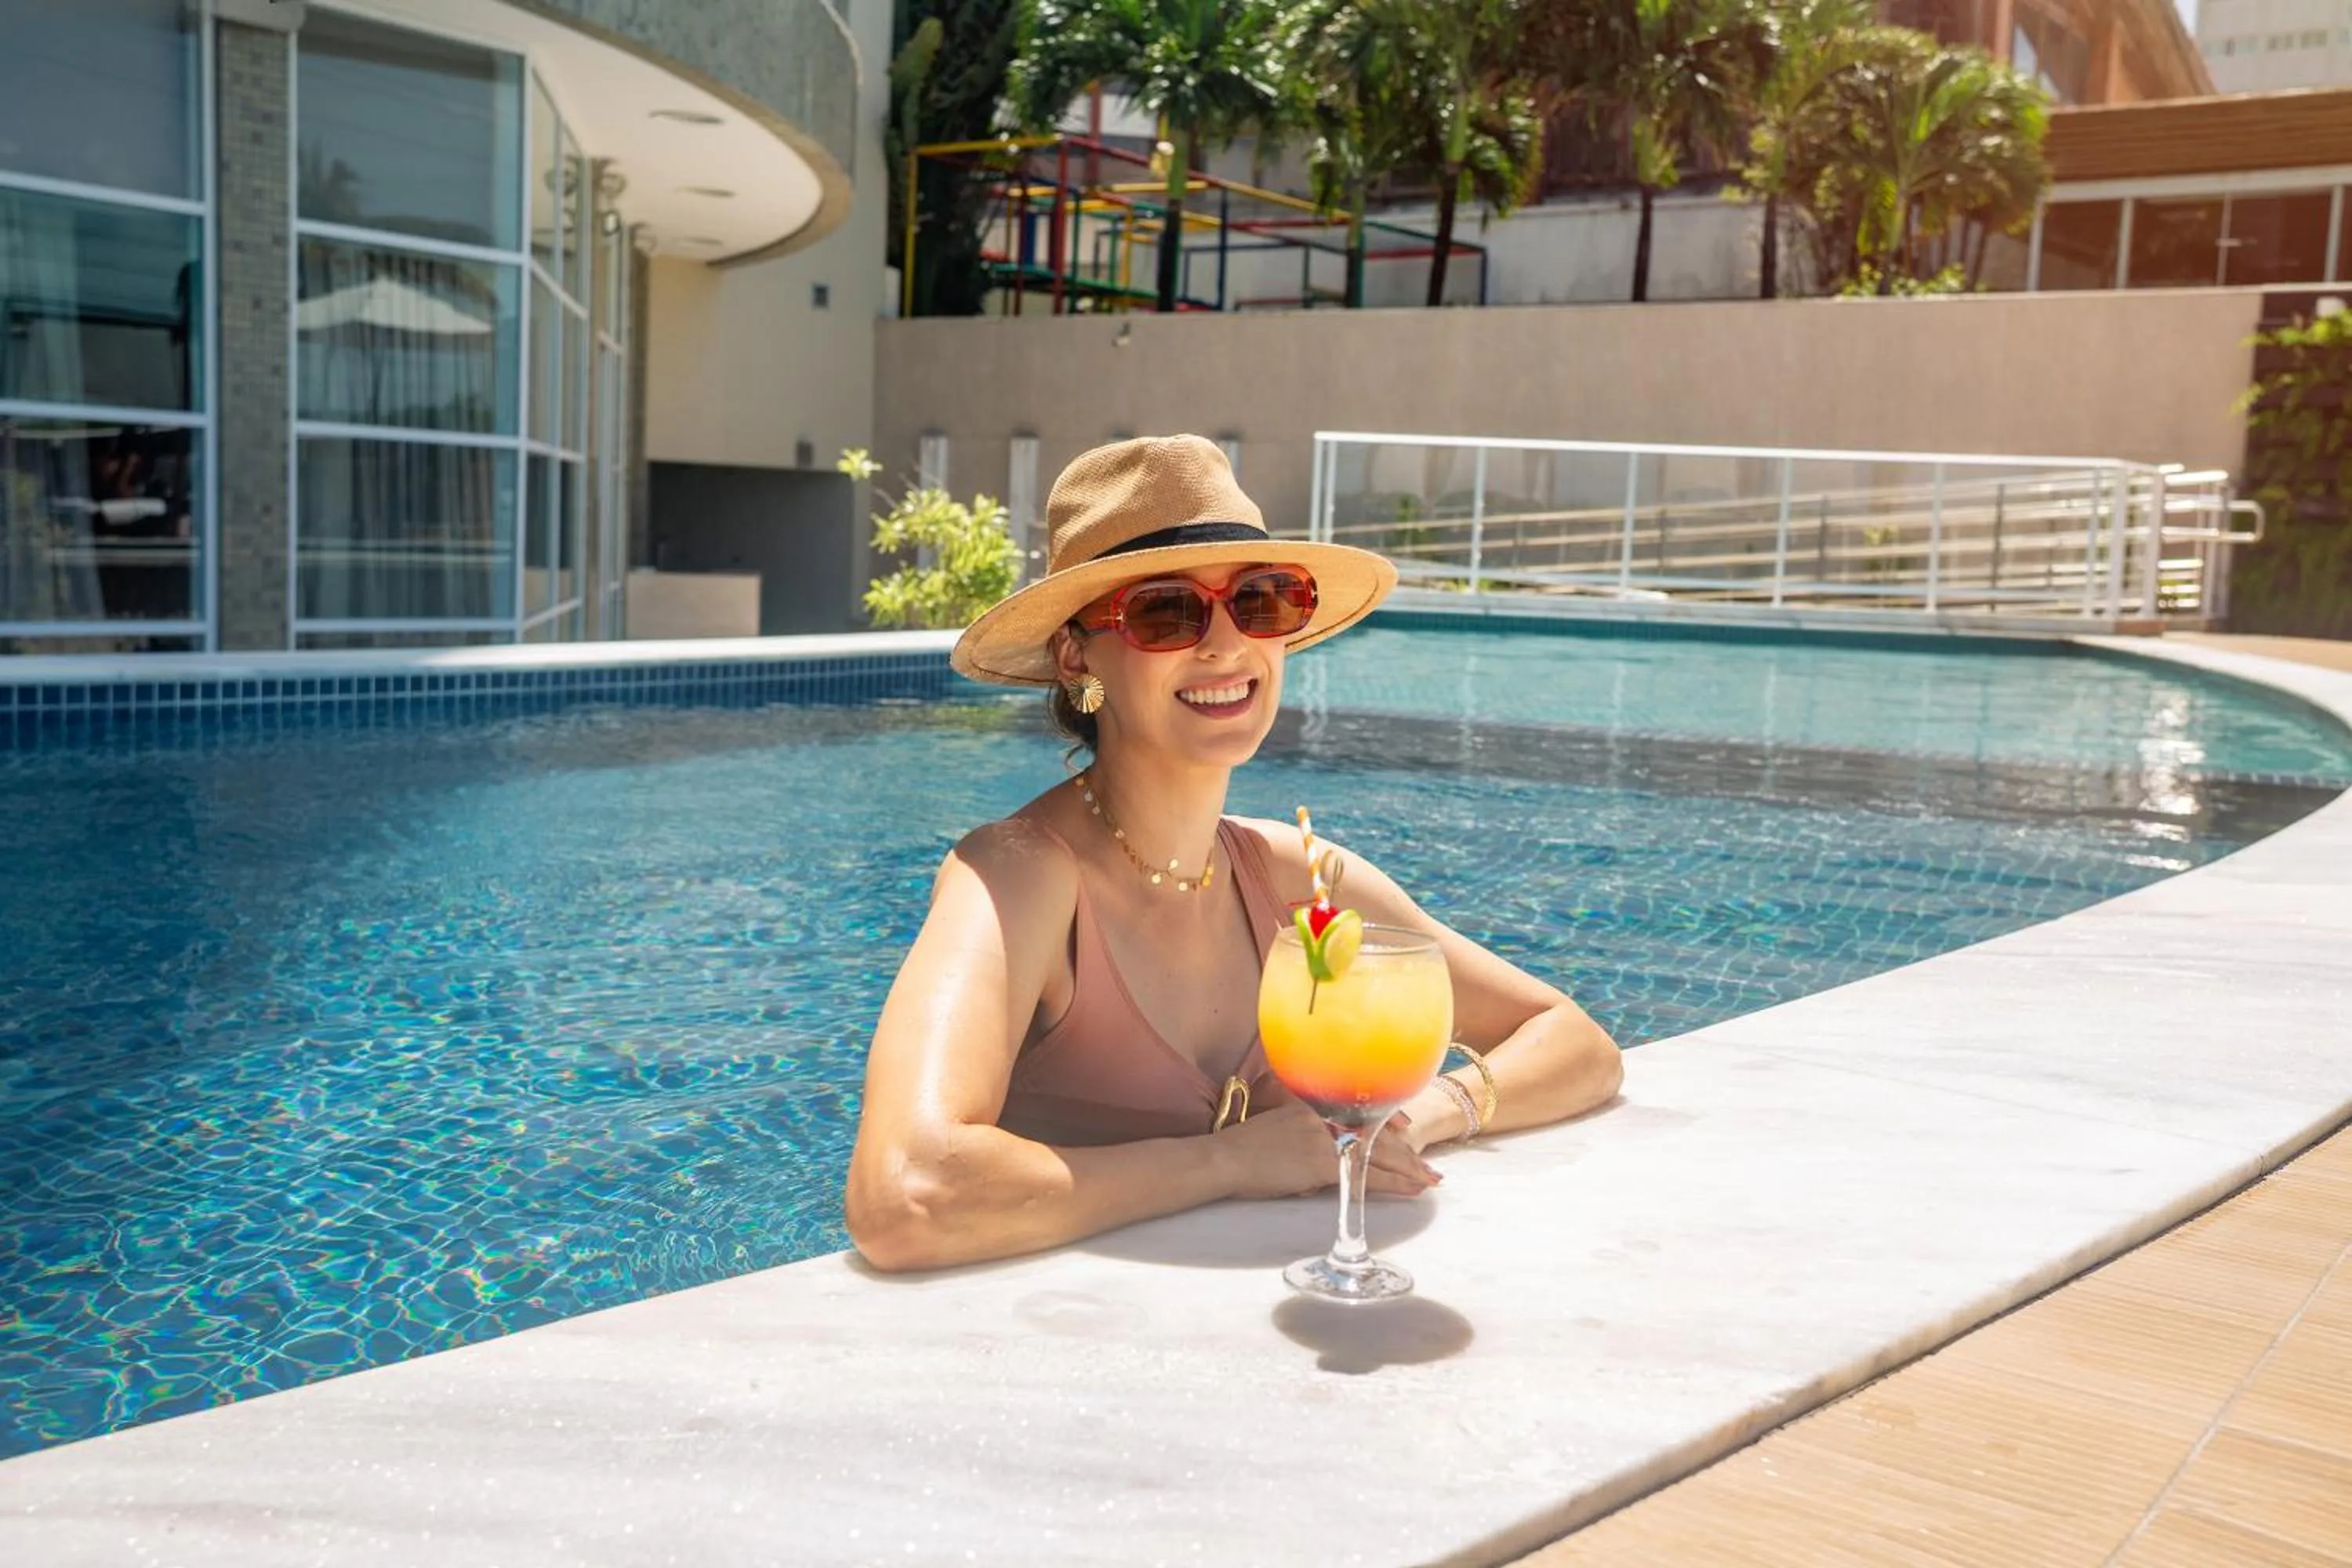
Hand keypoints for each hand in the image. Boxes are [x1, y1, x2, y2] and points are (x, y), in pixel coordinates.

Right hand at [1214, 1102, 1440, 1200]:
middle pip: (1379, 1133)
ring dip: (1409, 1169)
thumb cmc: (1245, 1148)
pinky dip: (1393, 1184)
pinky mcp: (1324, 1163)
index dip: (1391, 1123)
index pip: (1364, 1110)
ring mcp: (1328, 1138)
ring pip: (1381, 1154)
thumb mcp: (1282, 1124)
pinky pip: (1368, 1175)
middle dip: (1408, 1152)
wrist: (1224, 1157)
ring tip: (1429, 1180)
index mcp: (1317, 1103)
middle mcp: (1327, 1115)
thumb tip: (1331, 1153)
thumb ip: (1311, 1131)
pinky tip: (1410, 1190)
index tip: (1409, 1130)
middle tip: (1430, 1166)